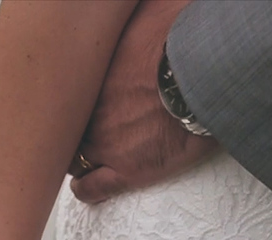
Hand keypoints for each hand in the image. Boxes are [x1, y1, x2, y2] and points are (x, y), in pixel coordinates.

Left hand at [69, 0, 218, 203]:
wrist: (205, 77)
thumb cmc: (184, 39)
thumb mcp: (154, 12)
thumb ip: (139, 13)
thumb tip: (143, 5)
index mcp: (94, 75)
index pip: (67, 90)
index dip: (73, 97)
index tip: (78, 98)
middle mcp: (92, 110)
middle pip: (67, 126)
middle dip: (72, 127)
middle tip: (77, 127)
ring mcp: (106, 143)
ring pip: (74, 158)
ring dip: (78, 158)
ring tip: (80, 159)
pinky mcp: (128, 171)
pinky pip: (92, 188)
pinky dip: (86, 190)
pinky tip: (84, 188)